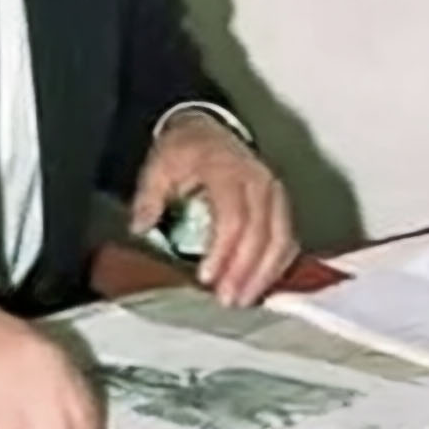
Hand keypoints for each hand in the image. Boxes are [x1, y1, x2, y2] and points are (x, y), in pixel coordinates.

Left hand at [131, 111, 298, 306]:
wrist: (206, 128)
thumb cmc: (184, 150)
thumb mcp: (159, 165)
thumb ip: (149, 196)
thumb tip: (140, 227)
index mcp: (227, 169)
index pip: (233, 217)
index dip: (223, 251)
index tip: (206, 277)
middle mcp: (258, 180)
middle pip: (262, 233)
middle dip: (245, 271)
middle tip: (227, 300)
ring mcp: (274, 191)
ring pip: (282, 238)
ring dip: (265, 274)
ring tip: (244, 300)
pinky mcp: (281, 203)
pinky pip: (288, 238)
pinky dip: (277, 265)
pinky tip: (260, 285)